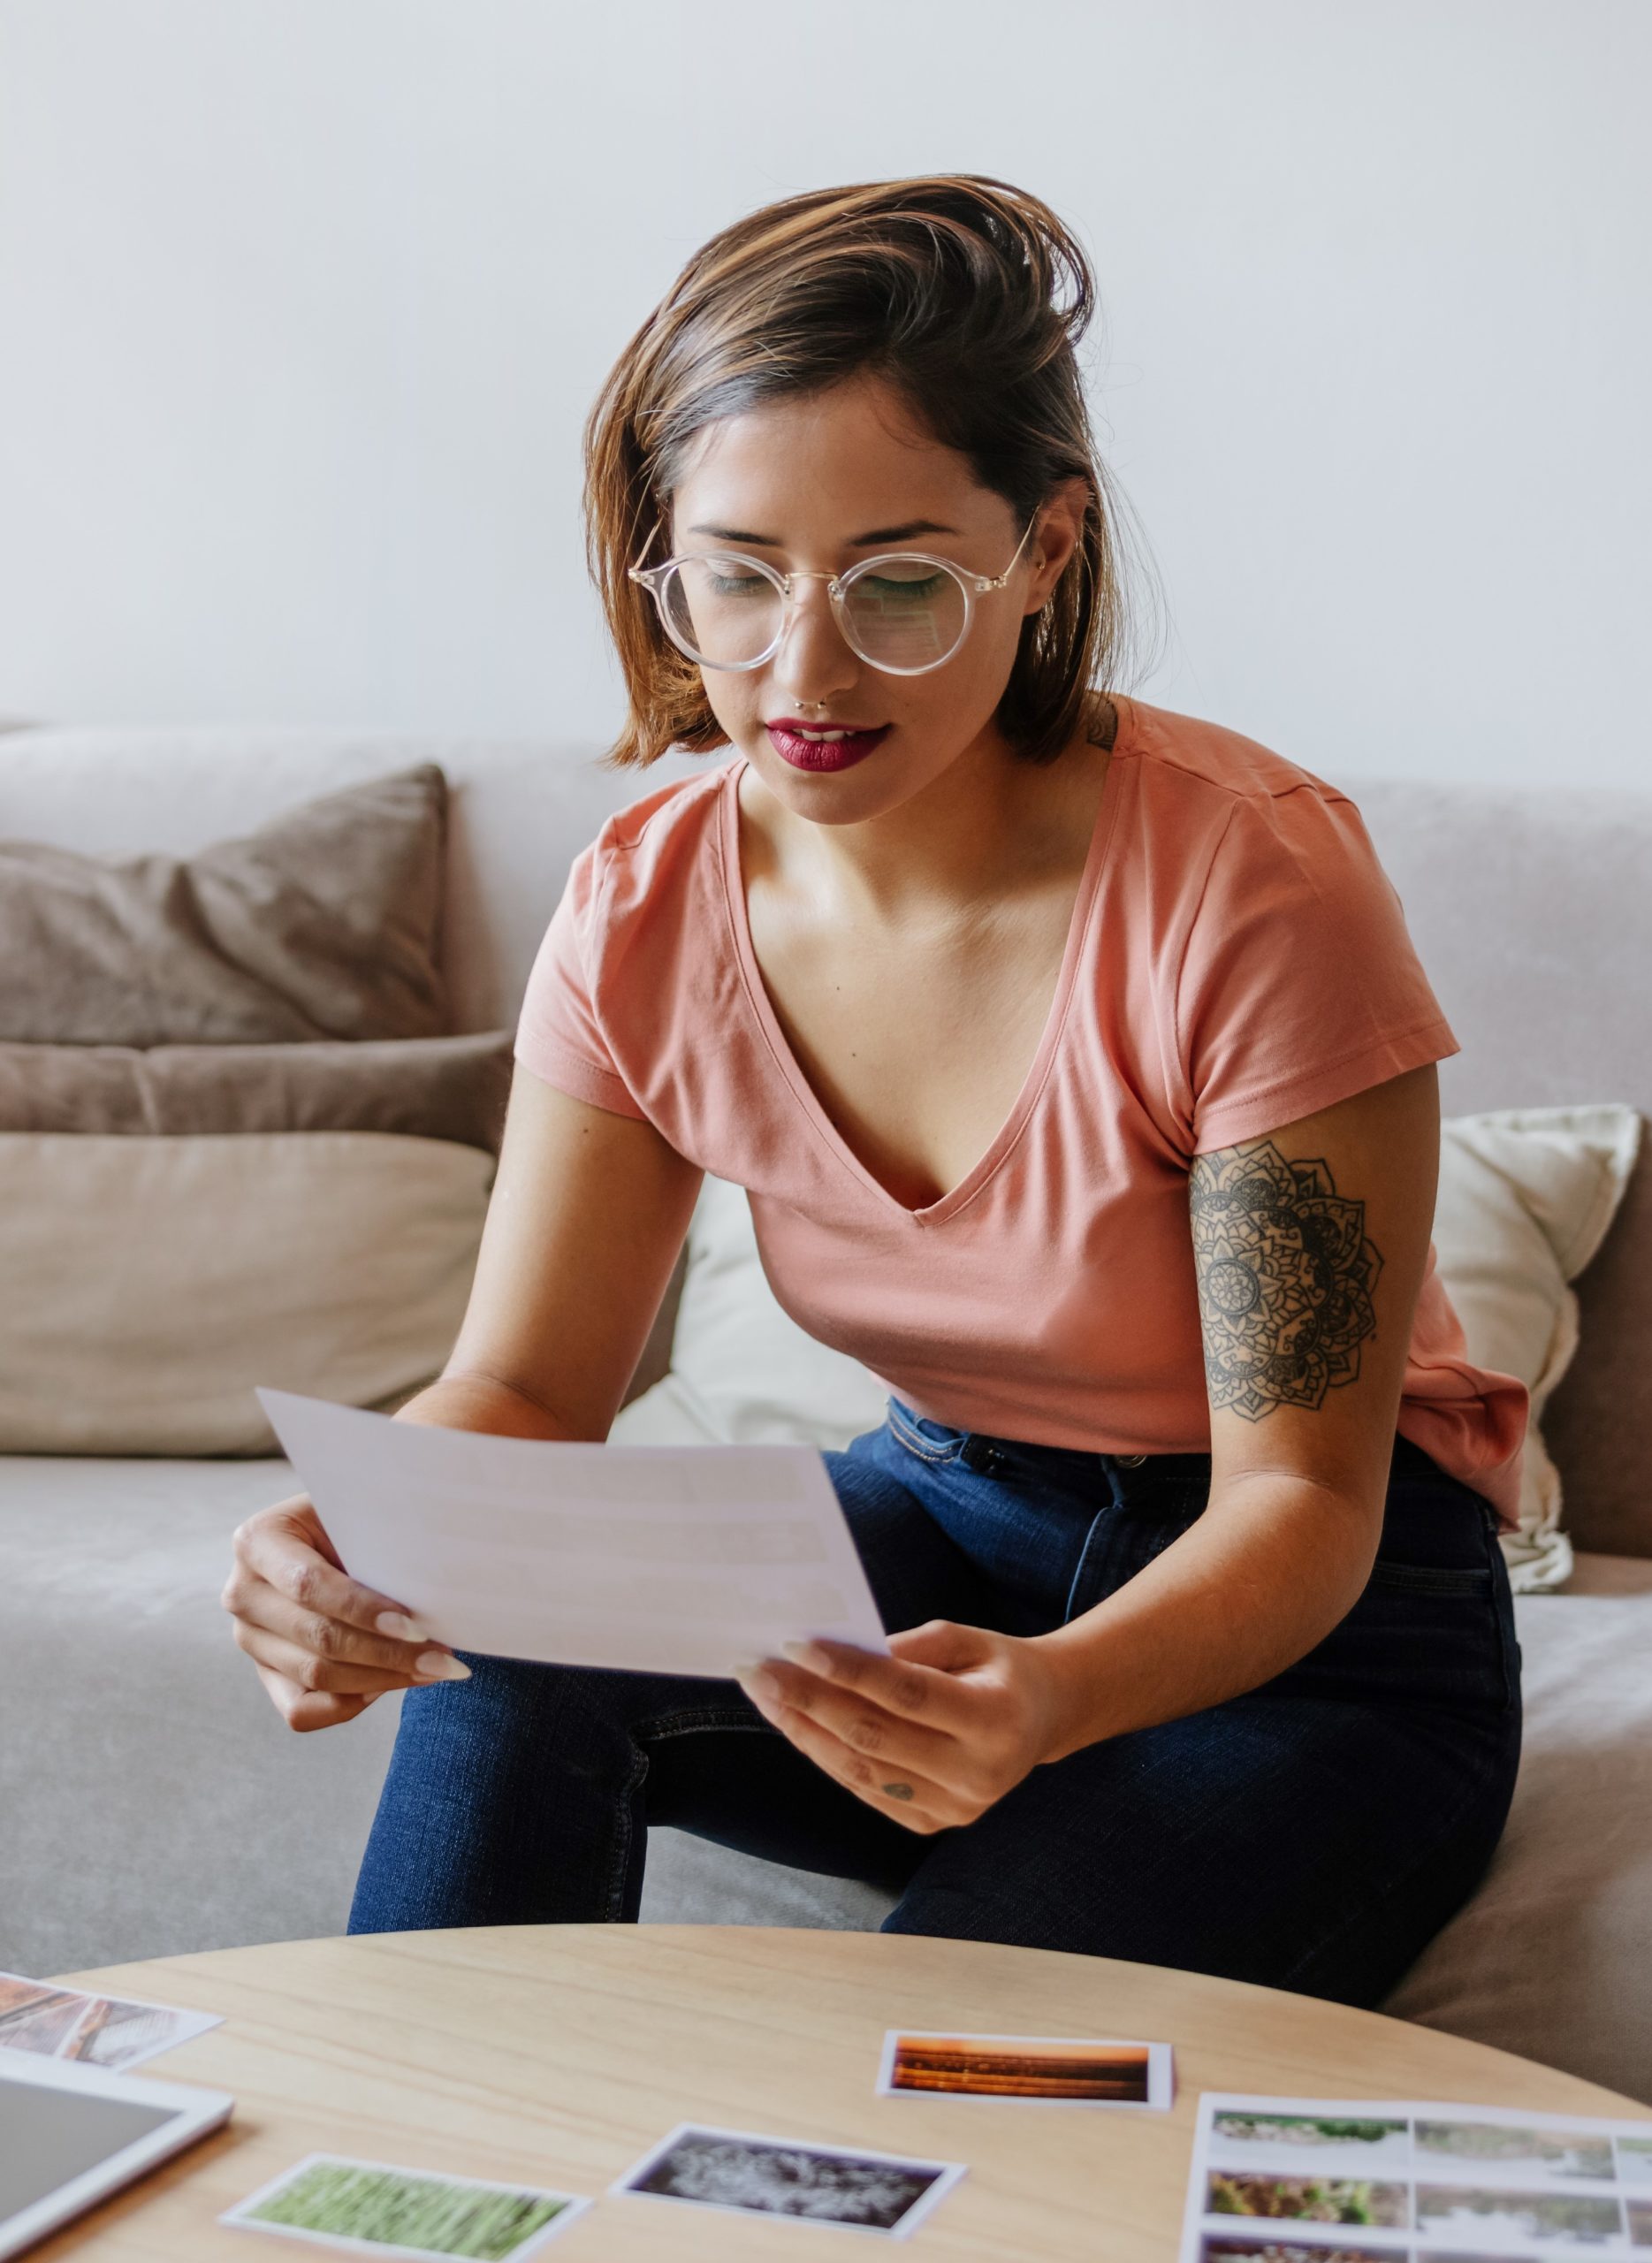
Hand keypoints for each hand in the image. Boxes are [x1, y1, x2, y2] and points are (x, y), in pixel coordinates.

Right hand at [222, 1493, 470, 1732]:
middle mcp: (243, 1592)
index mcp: (257, 1541)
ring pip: (316, 1677)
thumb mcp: (359, 1512)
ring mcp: (250, 1638)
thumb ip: (378, 1535)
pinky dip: (352, 1703)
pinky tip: (391, 1682)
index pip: (309, 1585)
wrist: (330, 1537)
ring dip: (383, 1679)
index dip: (363, 1610)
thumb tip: (430, 1580)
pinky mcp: (266, 1674)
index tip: (416, 1625)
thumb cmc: (354, 1521)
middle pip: (317, 1637)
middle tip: (443, 1658)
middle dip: (388, 1653)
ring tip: (434, 1668)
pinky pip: (303, 1710)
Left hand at [735, 1621, 1064, 1833]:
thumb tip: (837, 1652)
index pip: (907, 1695)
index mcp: (996, 1721)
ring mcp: (957, 1809)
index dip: (848, 1671)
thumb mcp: (968, 1639)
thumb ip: (910, 1647)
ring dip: (804, 1731)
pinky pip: (866, 1789)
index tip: (794, 1643)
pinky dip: (826, 1755)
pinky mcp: (933, 1825)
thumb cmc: (998, 1668)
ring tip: (765, 1694)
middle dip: (808, 1700)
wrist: (1044, 1719)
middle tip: (757, 1668)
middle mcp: (979, 1775)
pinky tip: (796, 1723)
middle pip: (874, 1737)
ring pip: (861, 1770)